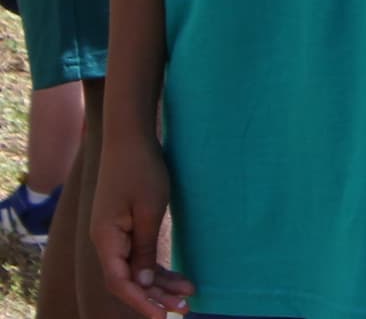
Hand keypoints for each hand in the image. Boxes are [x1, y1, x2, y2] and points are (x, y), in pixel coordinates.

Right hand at [92, 132, 192, 316]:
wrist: (130, 136)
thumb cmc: (142, 168)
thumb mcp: (150, 209)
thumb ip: (144, 247)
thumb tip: (140, 282)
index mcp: (106, 240)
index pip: (120, 283)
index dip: (141, 302)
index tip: (161, 317)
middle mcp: (106, 242)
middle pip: (128, 280)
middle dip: (155, 296)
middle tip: (184, 308)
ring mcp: (114, 234)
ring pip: (135, 269)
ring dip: (159, 283)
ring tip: (187, 295)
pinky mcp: (124, 225)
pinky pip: (139, 253)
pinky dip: (156, 265)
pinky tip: (177, 274)